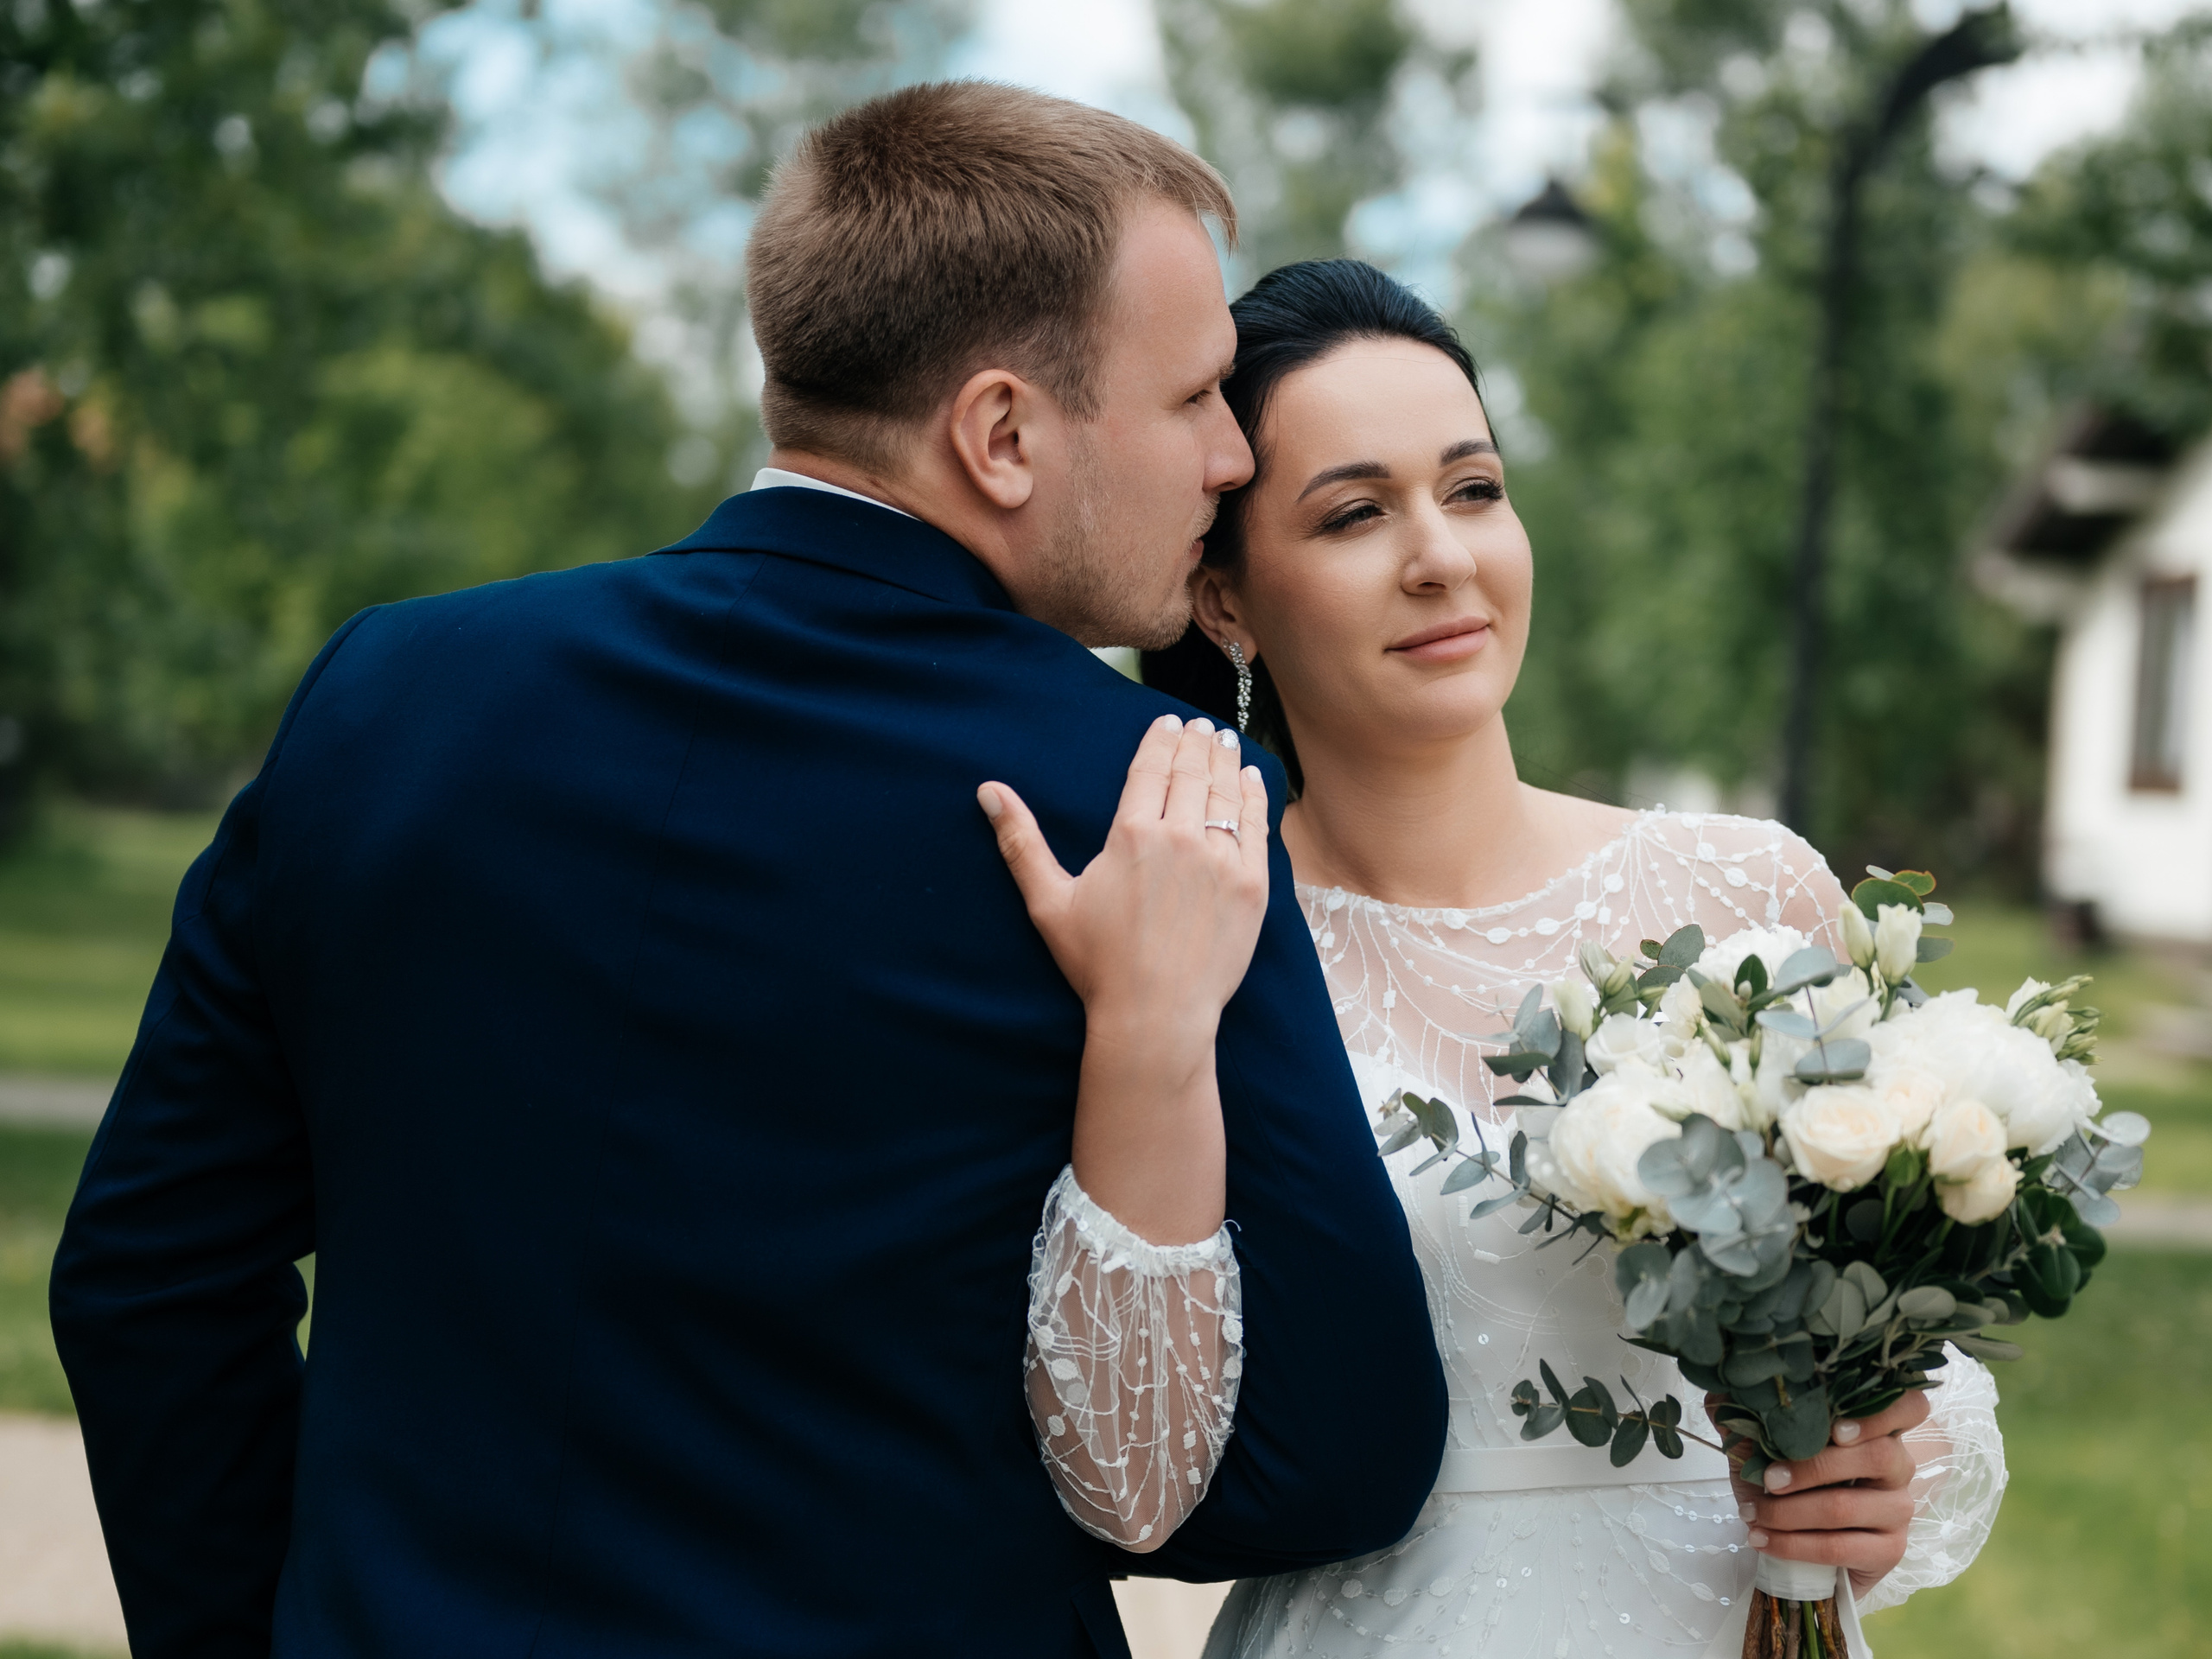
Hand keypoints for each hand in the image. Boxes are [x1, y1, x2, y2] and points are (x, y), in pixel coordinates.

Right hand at [979, 713, 1268, 1243]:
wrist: (1156, 1016)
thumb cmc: (1098, 964)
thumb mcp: (1049, 902)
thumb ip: (1021, 842)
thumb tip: (988, 790)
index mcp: (1133, 834)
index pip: (1152, 769)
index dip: (1160, 740)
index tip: (1167, 721)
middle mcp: (1181, 838)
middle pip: (1192, 773)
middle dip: (1196, 743)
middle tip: (1199, 725)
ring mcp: (1222, 861)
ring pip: (1226, 795)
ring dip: (1225, 761)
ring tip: (1223, 740)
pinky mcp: (1253, 887)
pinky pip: (1256, 828)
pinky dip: (1254, 798)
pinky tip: (1251, 779)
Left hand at [1712, 1390, 1928, 1599]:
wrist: (1793, 1543)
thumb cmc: (1784, 1484)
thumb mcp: (1759, 1445)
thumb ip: (1747, 1412)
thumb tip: (1723, 1386)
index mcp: (1873, 1429)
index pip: (1909, 1407)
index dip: (1881, 1413)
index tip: (1836, 1427)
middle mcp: (1897, 1465)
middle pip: (1877, 1455)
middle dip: (1812, 1467)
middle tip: (1768, 1478)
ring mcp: (1898, 1509)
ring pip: (1848, 1506)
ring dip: (1790, 1512)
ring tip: (1752, 1515)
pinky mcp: (1889, 1551)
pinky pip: (1841, 1547)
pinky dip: (1794, 1544)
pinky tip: (1763, 1540)